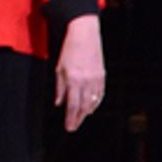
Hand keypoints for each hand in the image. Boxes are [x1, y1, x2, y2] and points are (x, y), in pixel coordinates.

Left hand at [54, 12, 104, 131]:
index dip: (71, 118)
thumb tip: (59, 103)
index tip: (69, 127)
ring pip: (93, 102)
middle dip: (79, 118)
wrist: (85, 35)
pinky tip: (91, 107)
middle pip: (84, 107)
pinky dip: (95, 102)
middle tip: (74, 126)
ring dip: (87, 112)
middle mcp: (86, 81)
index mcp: (73, 80)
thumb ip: (59, 88)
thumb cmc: (70, 50)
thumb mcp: (59, 68)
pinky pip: (100, 94)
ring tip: (81, 118)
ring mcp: (96, 79)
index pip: (72, 105)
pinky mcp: (102, 75)